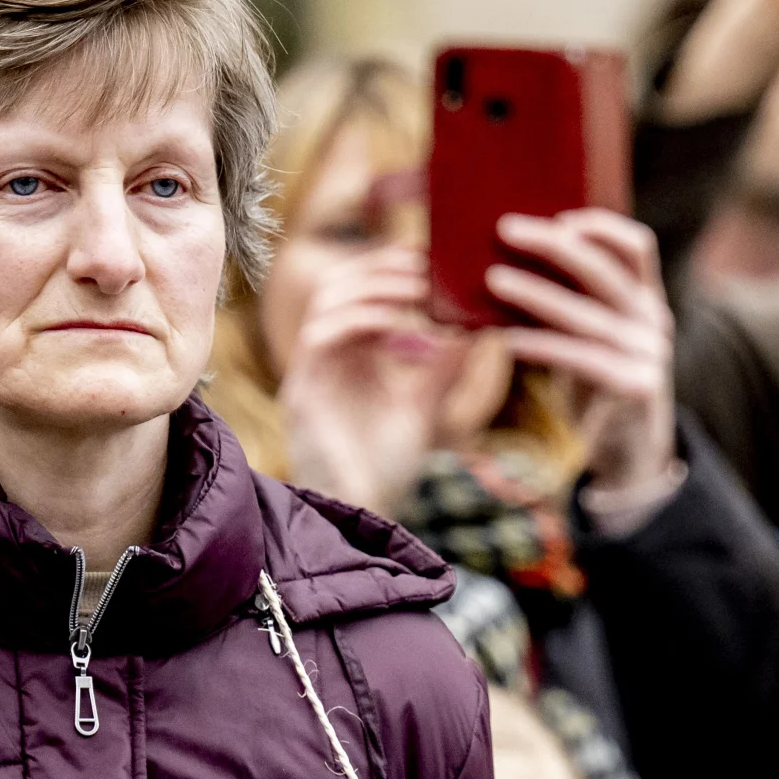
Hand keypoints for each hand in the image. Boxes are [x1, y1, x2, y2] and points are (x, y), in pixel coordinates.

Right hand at [277, 242, 451, 515]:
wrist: (364, 516)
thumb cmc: (387, 469)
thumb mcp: (423, 406)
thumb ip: (443, 366)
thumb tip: (476, 321)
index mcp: (349, 357)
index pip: (358, 290)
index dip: (390, 268)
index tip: (433, 262)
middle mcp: (325, 358)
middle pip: (338, 284)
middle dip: (382, 267)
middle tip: (427, 266)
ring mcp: (310, 373)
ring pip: (327, 300)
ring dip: (375, 286)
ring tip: (418, 289)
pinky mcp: (302, 393)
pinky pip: (321, 336)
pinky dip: (362, 320)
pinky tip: (401, 327)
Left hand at [486, 209, 684, 509]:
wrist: (630, 451)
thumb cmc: (597, 384)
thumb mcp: (593, 337)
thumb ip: (571, 301)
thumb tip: (507, 261)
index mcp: (647, 299)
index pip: (637, 246)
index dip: (600, 225)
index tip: (557, 215)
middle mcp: (653, 321)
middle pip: (604, 269)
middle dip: (553, 244)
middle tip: (506, 230)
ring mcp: (648, 355)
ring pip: (585, 314)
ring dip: (535, 293)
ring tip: (493, 280)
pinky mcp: (634, 387)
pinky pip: (579, 357)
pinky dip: (539, 345)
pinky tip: (505, 340)